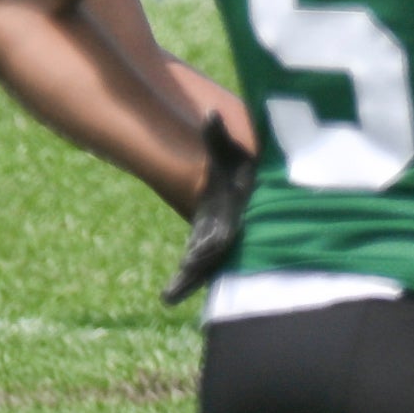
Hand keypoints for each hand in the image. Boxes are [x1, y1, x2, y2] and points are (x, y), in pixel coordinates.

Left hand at [162, 115, 256, 303]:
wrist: (245, 177)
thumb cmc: (236, 161)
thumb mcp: (226, 148)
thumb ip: (216, 135)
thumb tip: (209, 114)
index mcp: (230, 213)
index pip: (219, 235)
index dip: (207, 248)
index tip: (189, 259)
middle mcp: (225, 230)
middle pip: (210, 258)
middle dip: (194, 275)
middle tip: (173, 293)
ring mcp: (216, 238)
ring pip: (204, 267)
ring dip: (188, 282)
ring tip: (167, 298)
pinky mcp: (207, 241)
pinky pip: (199, 264)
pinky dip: (187, 279)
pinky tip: (168, 296)